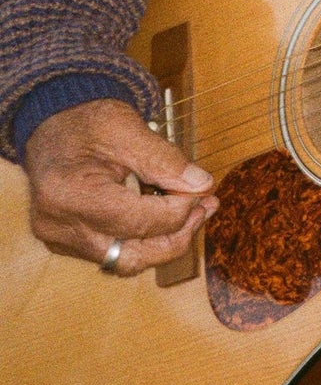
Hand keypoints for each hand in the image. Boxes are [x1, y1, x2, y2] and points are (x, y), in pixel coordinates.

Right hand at [23, 99, 216, 276]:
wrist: (53, 124)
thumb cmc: (87, 122)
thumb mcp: (128, 129)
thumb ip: (165, 160)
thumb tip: (202, 185)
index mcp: (70, 195)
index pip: (138, 222)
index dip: (179, 211)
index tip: (202, 191)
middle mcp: (59, 226)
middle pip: (132, 256)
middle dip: (176, 236)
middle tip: (204, 209)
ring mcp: (60, 239)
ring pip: (125, 261)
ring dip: (162, 241)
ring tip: (191, 213)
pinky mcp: (66, 242)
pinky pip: (113, 253)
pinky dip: (142, 238)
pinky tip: (162, 215)